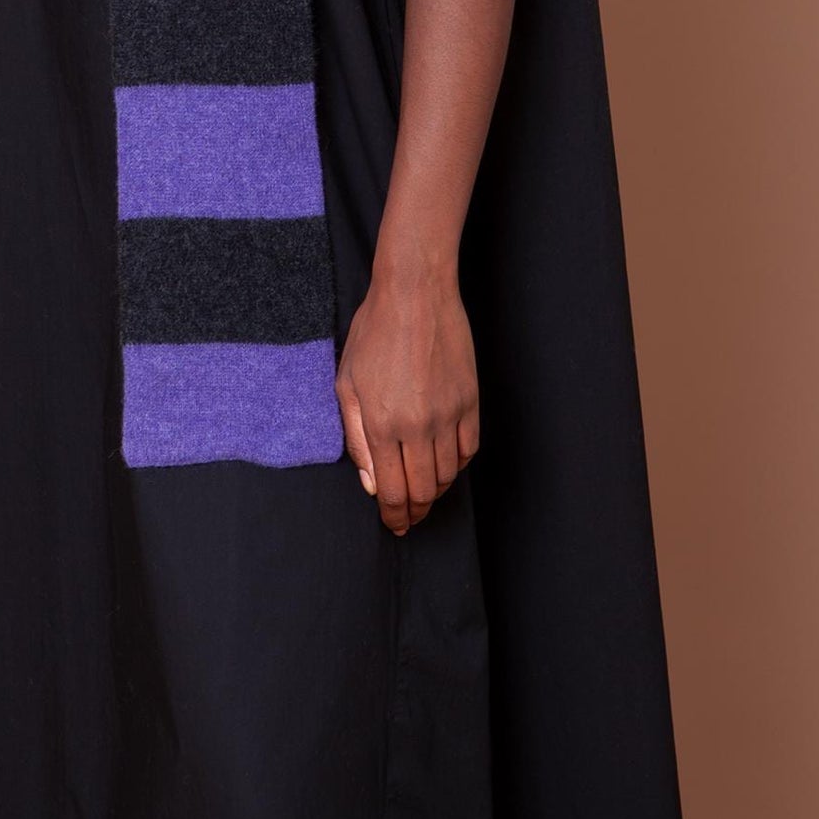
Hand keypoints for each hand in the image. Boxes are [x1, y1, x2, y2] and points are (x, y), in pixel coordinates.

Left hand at [334, 269, 479, 534]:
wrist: (415, 293)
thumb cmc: (374, 332)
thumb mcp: (347, 383)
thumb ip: (356, 438)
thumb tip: (372, 483)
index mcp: (382, 424)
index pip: (393, 491)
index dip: (394, 516)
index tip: (394, 525)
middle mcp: (418, 426)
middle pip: (424, 492)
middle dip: (415, 511)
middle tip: (408, 516)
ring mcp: (449, 413)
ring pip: (449, 474)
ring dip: (436, 489)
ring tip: (424, 488)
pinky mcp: (471, 400)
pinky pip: (469, 448)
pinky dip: (457, 463)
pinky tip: (445, 461)